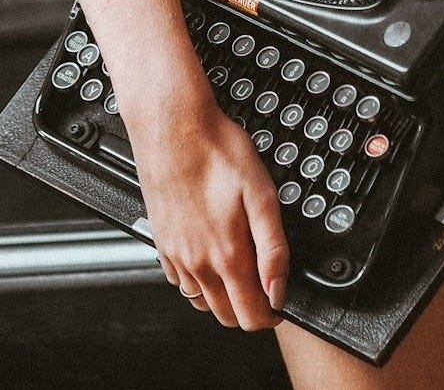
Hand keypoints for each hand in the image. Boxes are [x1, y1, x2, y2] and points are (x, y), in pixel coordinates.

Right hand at [124, 86, 288, 330]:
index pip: (249, 315)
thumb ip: (272, 248)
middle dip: (250, 308)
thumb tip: (279, 289)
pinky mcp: (161, 242)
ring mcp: (175, 255)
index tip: (282, 301)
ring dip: (225, 296)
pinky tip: (213, 258)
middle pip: (225, 315)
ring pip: (202, 301)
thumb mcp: (262, 196)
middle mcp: (196, 263)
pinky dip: (200, 282)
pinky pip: (181, 281)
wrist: (173, 127)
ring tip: (244, 270)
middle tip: (267, 285)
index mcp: (225, 255)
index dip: (271, 314)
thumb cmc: (216, 152)